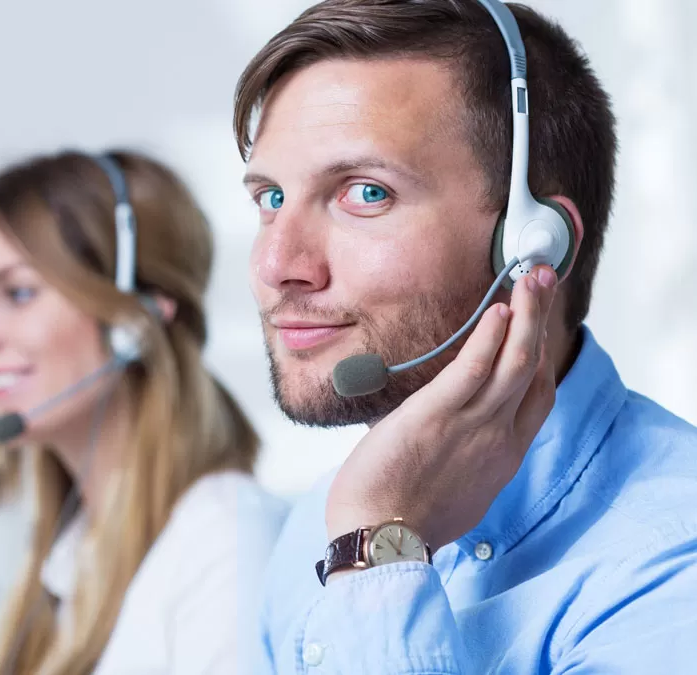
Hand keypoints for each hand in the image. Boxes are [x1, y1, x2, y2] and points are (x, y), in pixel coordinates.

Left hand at [326, 266, 557, 552]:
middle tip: (542, 279)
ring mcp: (472, 426)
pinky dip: (489, 339)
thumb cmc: (405, 520)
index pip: (535, 395)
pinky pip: (473, 370)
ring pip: (513, 361)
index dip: (540, 354)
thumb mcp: (453, 488)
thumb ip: (461, 456)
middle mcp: (498, 438)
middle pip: (532, 368)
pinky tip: (496, 311)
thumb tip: (442, 432)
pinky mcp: (437, 416)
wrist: (381, 542)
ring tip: (529, 276)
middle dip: (541, 319)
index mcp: (502, 456)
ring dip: (525, 314)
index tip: (538, 324)